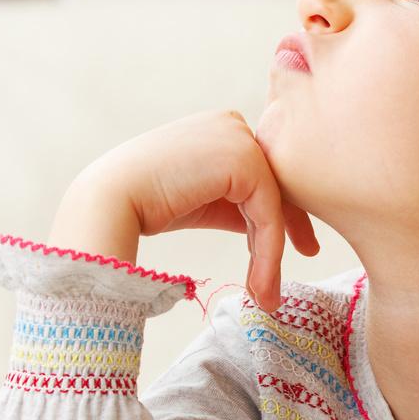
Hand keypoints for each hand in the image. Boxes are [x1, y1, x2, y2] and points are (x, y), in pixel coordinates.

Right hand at [80, 108, 318, 311]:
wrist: (110, 201)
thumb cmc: (146, 203)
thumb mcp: (203, 200)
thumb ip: (237, 204)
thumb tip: (272, 230)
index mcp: (221, 128)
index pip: (262, 172)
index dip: (281, 211)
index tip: (299, 244)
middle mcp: (233, 125)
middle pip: (275, 184)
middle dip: (291, 226)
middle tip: (308, 257)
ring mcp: (239, 138)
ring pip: (274, 203)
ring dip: (273, 253)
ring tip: (267, 294)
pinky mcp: (244, 160)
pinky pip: (268, 213)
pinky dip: (267, 252)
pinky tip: (260, 283)